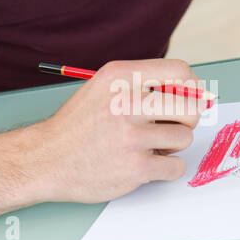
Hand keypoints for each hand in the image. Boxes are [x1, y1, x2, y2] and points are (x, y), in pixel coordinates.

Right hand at [27, 58, 206, 203]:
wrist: (46, 160)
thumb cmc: (79, 126)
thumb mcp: (104, 88)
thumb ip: (143, 85)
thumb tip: (194, 92)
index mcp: (121, 77)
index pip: (180, 71)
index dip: (192, 86)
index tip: (190, 98)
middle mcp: (127, 102)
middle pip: (191, 107)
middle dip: (188, 119)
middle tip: (171, 127)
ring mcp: (132, 137)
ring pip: (185, 138)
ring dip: (171, 146)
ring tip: (147, 147)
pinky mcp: (136, 168)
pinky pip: (176, 167)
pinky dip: (166, 168)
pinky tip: (145, 164)